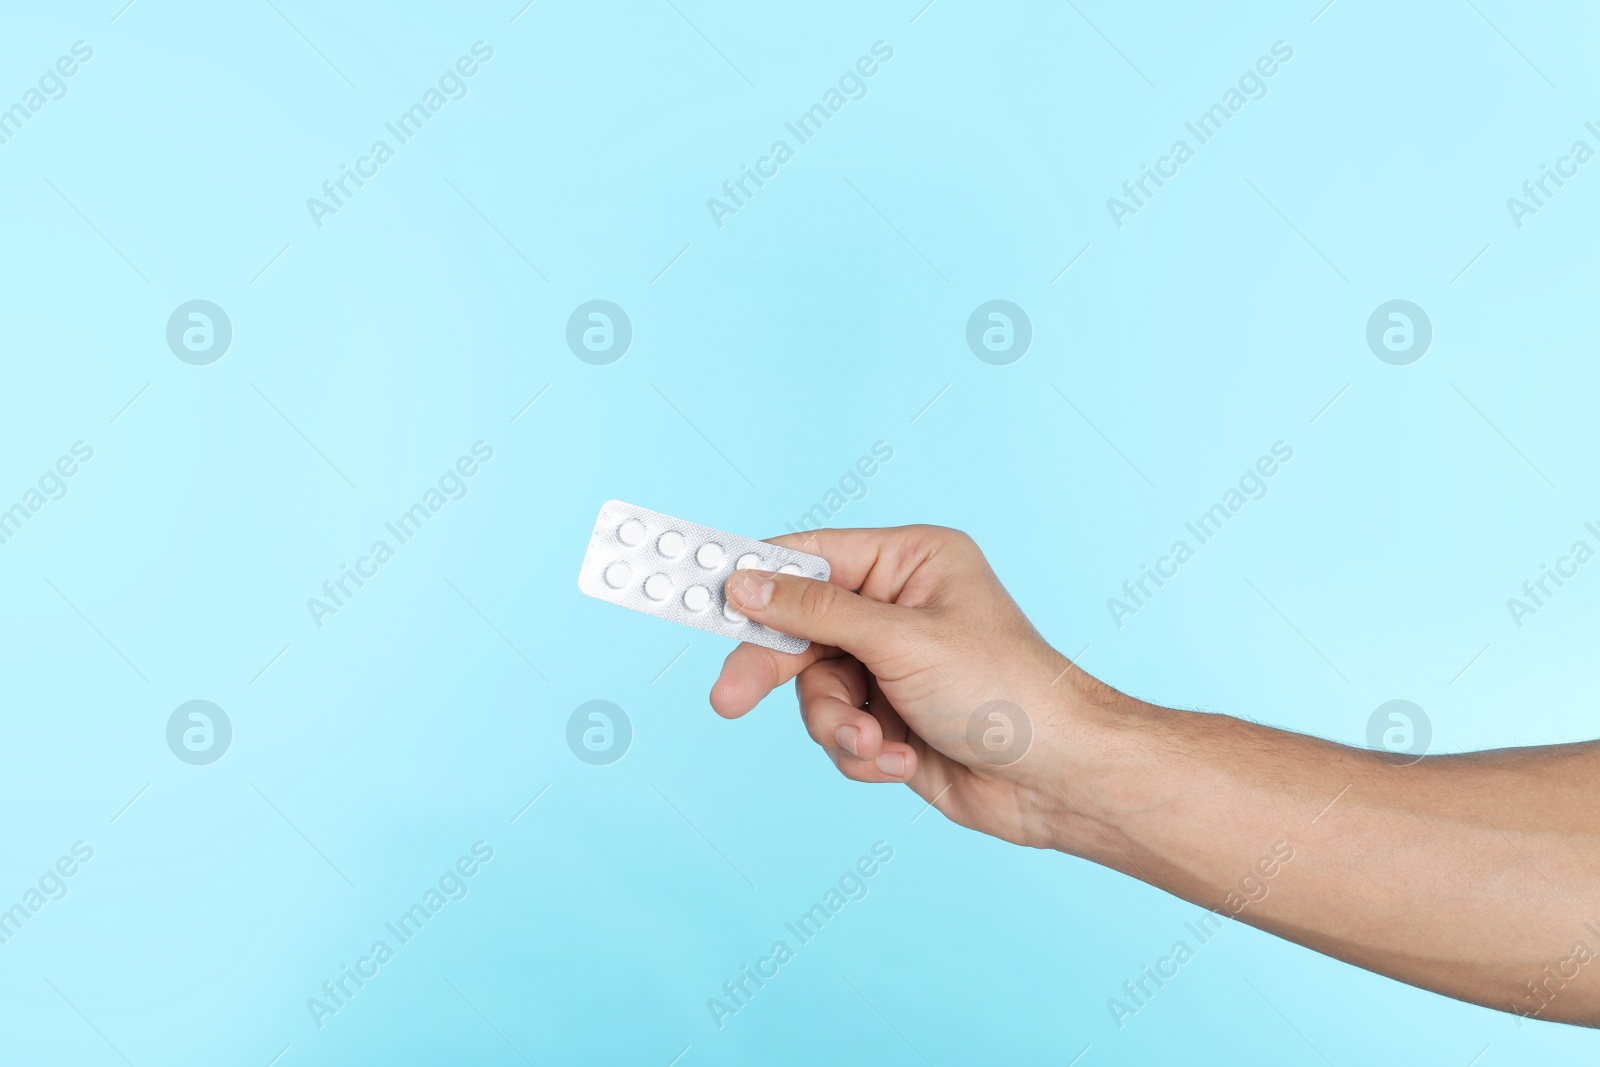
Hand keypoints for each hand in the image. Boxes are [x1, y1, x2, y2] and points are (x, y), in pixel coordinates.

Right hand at [711, 525, 1109, 848]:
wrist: (1059, 781)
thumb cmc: (1005, 692)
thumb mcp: (901, 642)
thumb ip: (817, 612)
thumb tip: (746, 583)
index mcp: (910, 563)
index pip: (811, 558)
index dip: (756, 579)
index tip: (701, 596)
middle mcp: (898, 609)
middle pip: (800, 630)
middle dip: (776, 672)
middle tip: (727, 699)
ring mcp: (894, 667)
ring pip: (814, 691)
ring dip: (839, 725)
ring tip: (880, 745)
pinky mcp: (893, 720)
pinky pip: (839, 731)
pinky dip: (863, 752)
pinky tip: (903, 761)